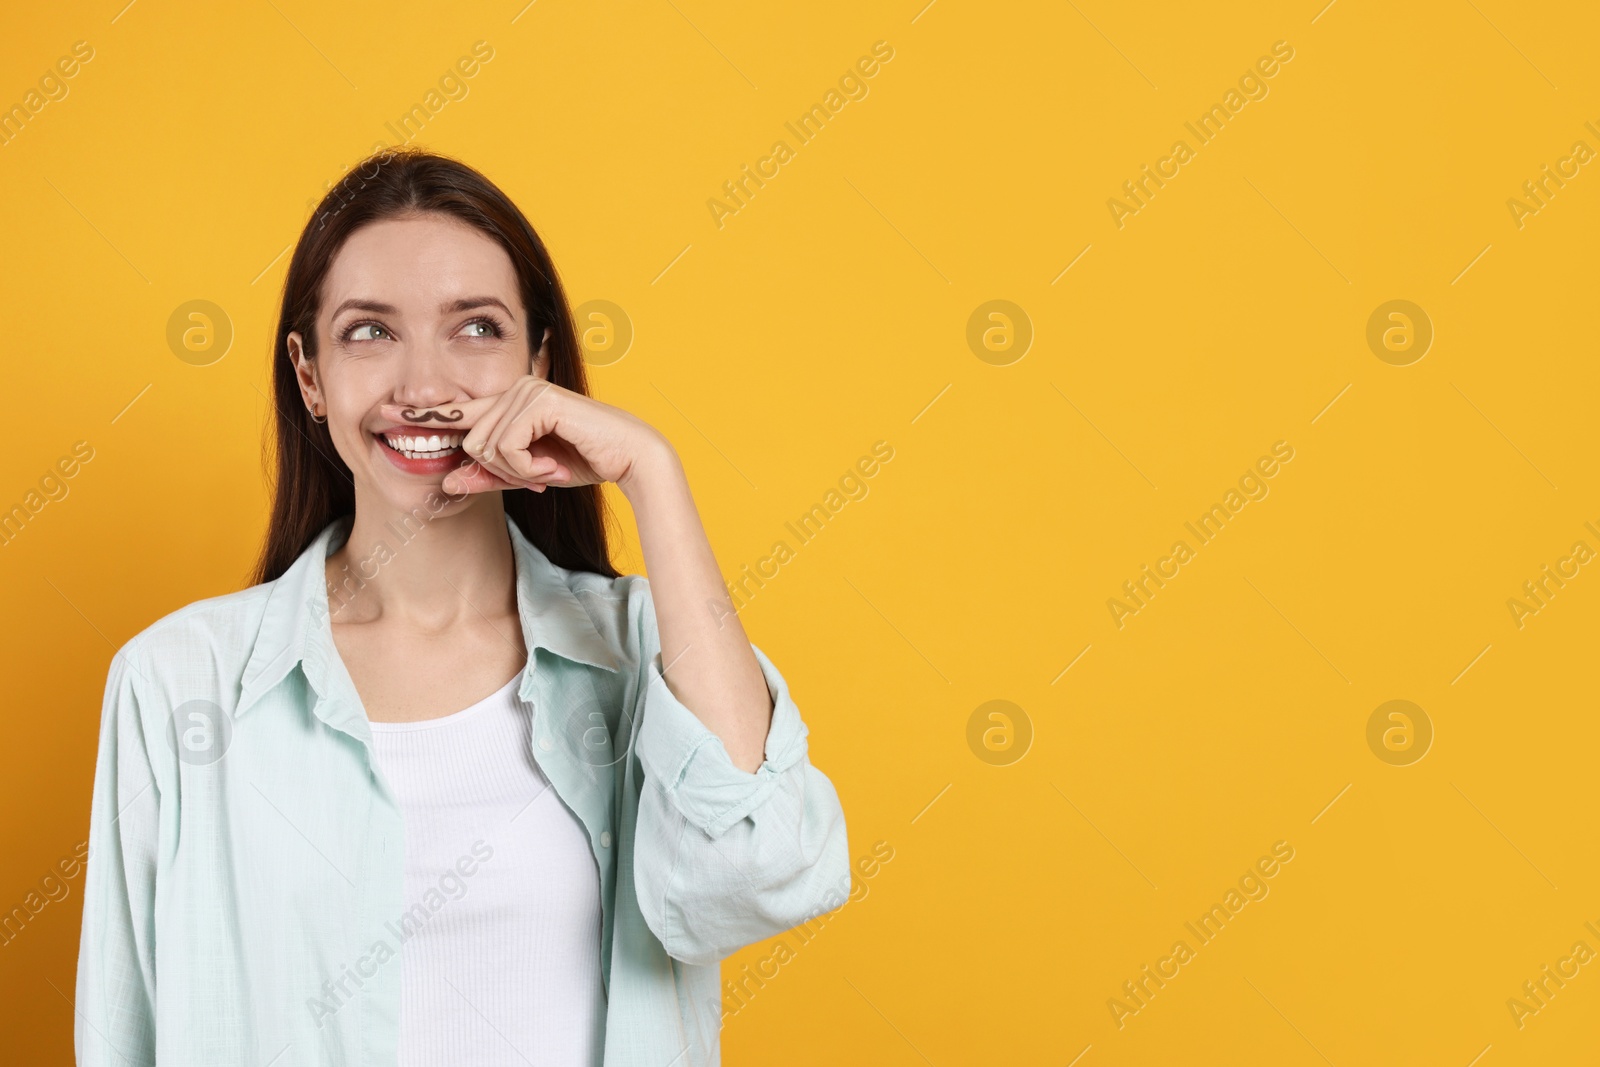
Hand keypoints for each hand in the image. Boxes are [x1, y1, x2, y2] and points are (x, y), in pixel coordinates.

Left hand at [379, 377, 672, 496]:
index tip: (387, 416)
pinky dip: (528, 468)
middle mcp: (513, 389)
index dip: (423, 418)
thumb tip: (447, 482)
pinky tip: (553, 466)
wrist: (629, 458)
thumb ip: (487, 476)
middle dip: (502, 472)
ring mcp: (525, 390)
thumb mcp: (525, 476)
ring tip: (549, 470)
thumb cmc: (582, 461)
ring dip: (518, 472)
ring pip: (486, 447)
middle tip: (538, 476)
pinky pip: (506, 446)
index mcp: (507, 402)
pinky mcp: (538, 400)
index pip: (458, 414)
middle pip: (471, 443)